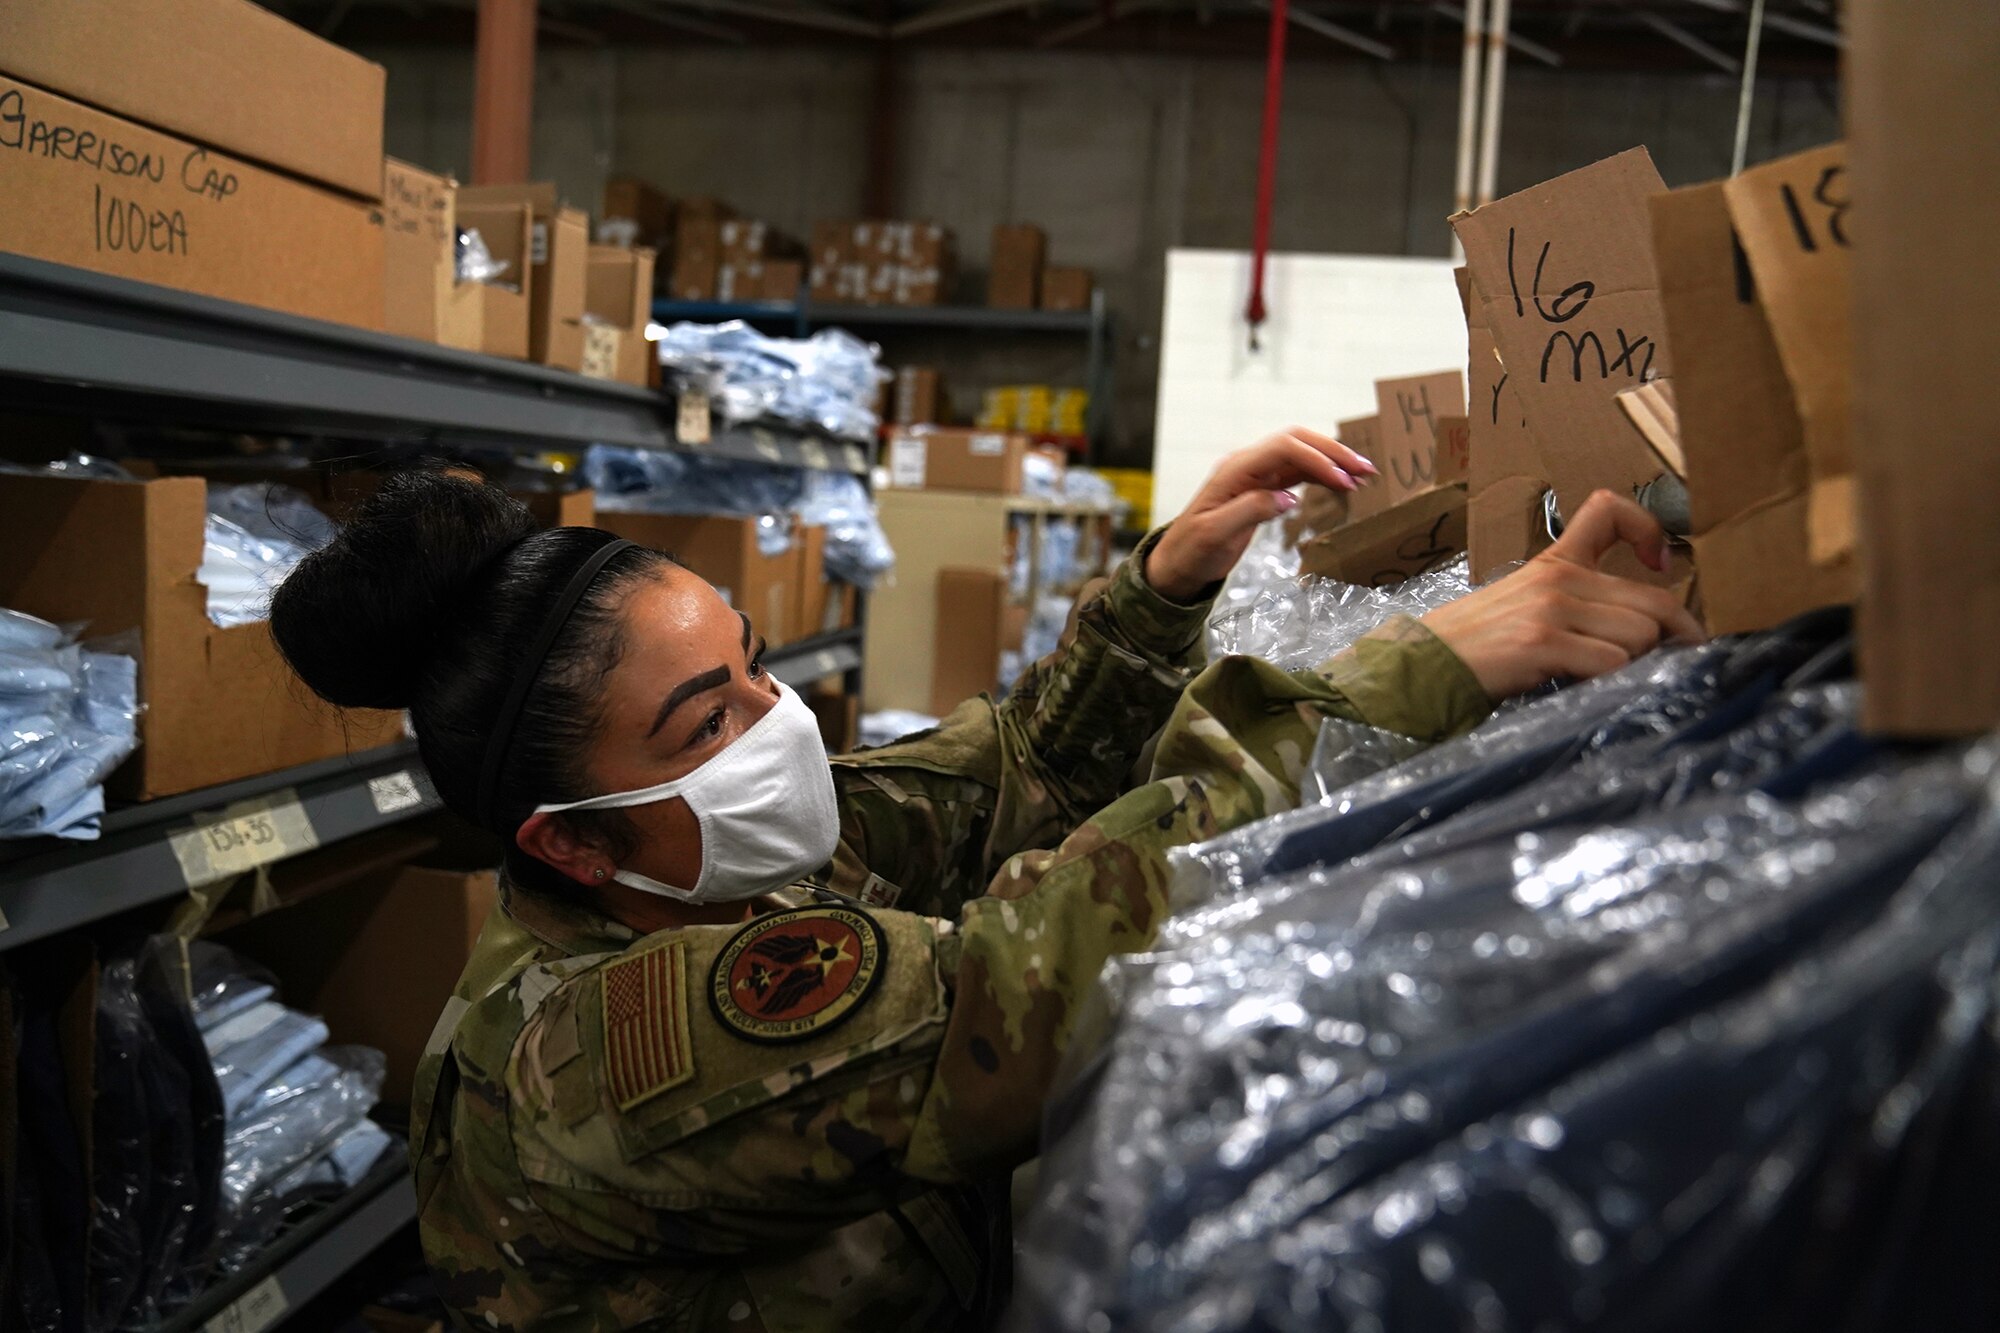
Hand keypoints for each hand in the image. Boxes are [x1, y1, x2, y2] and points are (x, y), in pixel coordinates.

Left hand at [1147, 427, 1378, 601]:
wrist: (1177, 564)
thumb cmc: (1191, 551)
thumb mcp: (1214, 535)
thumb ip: (1249, 512)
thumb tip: (1287, 498)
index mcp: (1235, 470)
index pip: (1283, 448)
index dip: (1316, 460)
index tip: (1343, 481)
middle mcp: (1246, 465)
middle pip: (1296, 442)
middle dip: (1333, 452)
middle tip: (1366, 469)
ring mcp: (1255, 475)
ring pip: (1300, 455)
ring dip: (1332, 461)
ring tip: (1363, 475)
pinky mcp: (1262, 489)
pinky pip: (1296, 472)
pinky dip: (1321, 474)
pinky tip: (1341, 483)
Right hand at [1420, 489, 1706, 699]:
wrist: (1421, 664)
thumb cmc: (1473, 646)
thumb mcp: (1522, 604)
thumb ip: (1573, 603)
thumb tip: (1641, 630)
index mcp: (1553, 562)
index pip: (1608, 510)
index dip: (1649, 531)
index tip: (1659, 565)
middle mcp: (1557, 578)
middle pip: (1653, 601)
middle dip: (1666, 637)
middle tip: (1661, 659)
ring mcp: (1550, 608)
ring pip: (1640, 635)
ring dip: (1633, 664)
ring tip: (1597, 674)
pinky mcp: (1542, 641)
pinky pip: (1612, 662)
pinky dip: (1609, 682)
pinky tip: (1581, 685)